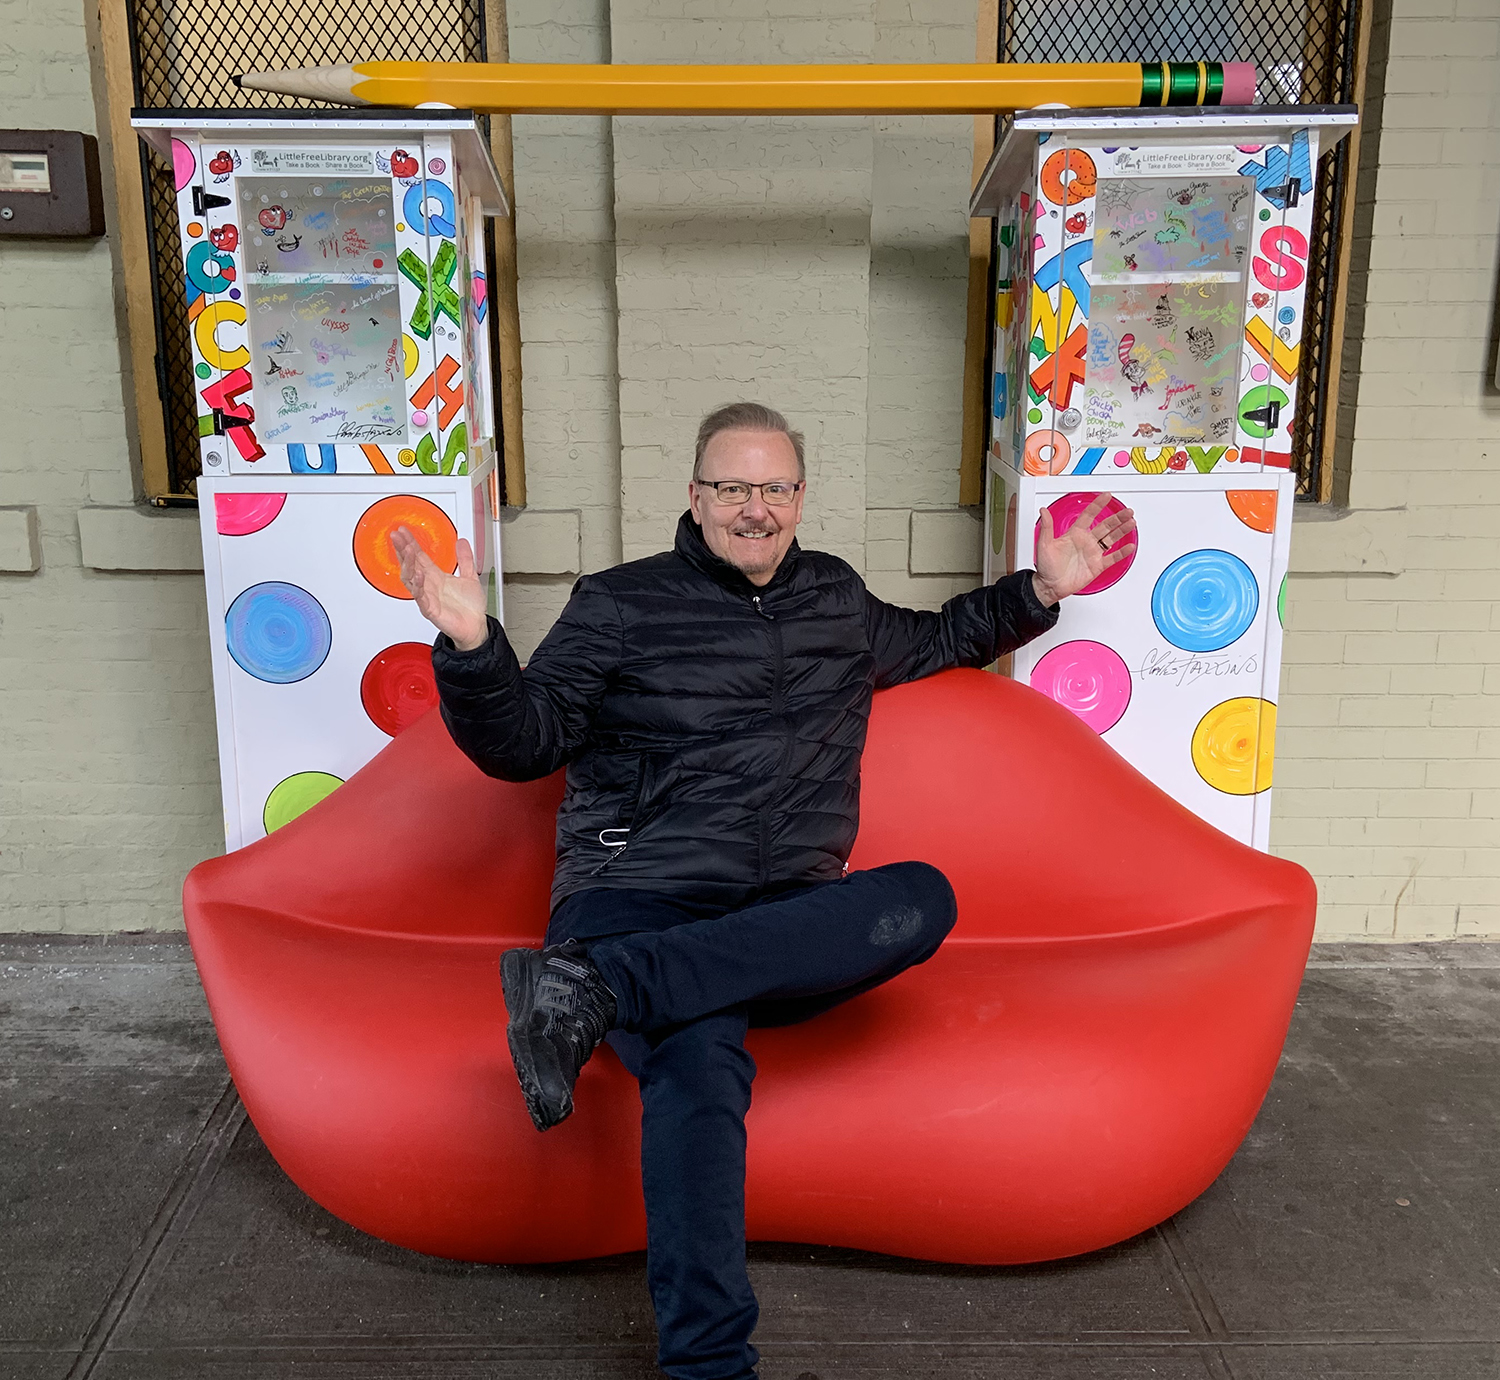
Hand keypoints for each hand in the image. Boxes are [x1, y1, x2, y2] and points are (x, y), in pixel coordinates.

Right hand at [392, 525, 488, 650]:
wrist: (476, 627)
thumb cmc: (470, 608)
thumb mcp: (470, 576)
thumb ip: (465, 559)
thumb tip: (462, 542)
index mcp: (436, 577)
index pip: (419, 556)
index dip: (411, 543)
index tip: (403, 531)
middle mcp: (429, 585)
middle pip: (411, 564)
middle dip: (403, 549)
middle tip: (396, 536)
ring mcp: (428, 597)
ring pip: (411, 579)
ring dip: (408, 564)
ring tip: (408, 550)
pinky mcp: (431, 610)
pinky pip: (421, 598)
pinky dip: (419, 586)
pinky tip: (419, 575)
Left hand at [1033, 493, 1137, 604]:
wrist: (1050, 586)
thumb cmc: (1046, 567)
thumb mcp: (1044, 545)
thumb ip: (1046, 527)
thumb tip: (1043, 511)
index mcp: (1074, 534)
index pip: (1088, 515)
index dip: (1098, 505)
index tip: (1106, 496)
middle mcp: (1086, 541)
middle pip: (1105, 526)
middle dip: (1117, 518)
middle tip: (1127, 511)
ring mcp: (1093, 553)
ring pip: (1111, 538)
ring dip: (1121, 530)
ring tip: (1131, 523)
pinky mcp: (1097, 565)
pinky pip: (1112, 557)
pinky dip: (1122, 552)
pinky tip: (1129, 546)